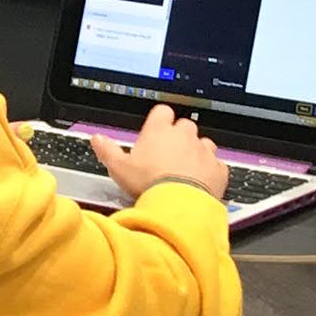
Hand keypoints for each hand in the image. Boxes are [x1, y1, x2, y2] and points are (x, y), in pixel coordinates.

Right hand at [91, 105, 228, 202]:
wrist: (179, 204)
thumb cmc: (148, 183)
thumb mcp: (119, 168)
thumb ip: (107, 150)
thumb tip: (97, 139)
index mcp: (159, 131)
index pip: (162, 112)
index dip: (160, 120)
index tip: (155, 130)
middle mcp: (183, 136)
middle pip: (184, 125)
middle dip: (179, 136)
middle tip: (168, 154)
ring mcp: (203, 151)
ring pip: (204, 143)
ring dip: (197, 152)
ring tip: (186, 169)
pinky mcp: (218, 168)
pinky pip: (217, 164)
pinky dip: (211, 171)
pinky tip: (202, 182)